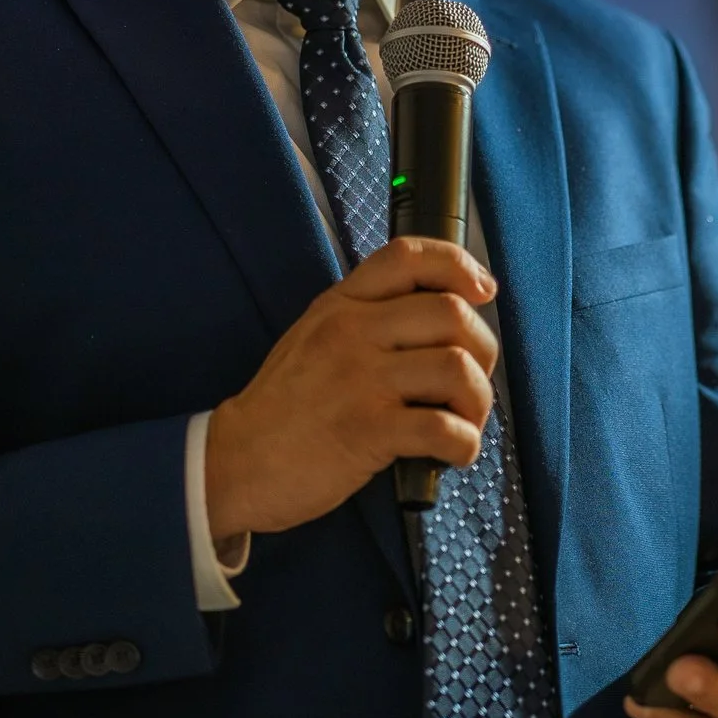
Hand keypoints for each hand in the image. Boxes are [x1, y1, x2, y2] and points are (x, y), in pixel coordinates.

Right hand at [204, 237, 498, 538]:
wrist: (235, 461)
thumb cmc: (284, 406)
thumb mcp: (315, 336)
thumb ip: (367, 318)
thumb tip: (442, 317)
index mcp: (342, 304)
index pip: (410, 256)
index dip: (459, 265)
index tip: (483, 291)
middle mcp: (353, 331)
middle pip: (452, 313)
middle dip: (483, 351)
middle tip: (471, 384)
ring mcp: (360, 379)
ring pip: (456, 368)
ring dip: (478, 402)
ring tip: (464, 422)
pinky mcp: (366, 430)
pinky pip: (442, 428)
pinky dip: (464, 443)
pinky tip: (453, 453)